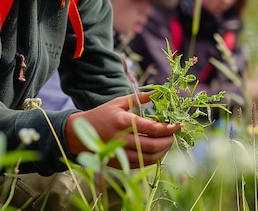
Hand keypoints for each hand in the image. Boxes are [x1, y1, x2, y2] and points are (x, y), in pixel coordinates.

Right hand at [64, 92, 181, 167]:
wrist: (79, 134)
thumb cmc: (101, 115)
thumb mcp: (118, 102)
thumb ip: (139, 98)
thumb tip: (157, 93)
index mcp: (124, 122)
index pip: (153, 128)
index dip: (169, 128)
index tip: (179, 125)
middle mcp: (123, 140)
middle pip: (154, 145)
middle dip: (169, 141)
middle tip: (174, 134)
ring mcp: (121, 154)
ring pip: (150, 158)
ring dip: (163, 151)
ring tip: (168, 141)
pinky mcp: (120, 163)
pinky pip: (142, 164)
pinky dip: (153, 158)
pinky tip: (157, 150)